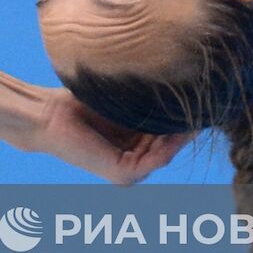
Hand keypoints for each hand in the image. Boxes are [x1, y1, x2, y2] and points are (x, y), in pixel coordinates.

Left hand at [28, 86, 195, 185]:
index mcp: (134, 147)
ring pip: (166, 151)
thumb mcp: (122, 101)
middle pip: (171, 143)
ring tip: (194, 108)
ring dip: (181, 133)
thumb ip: (147, 100)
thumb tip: (179, 77)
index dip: (183, 117)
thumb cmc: (79, 103)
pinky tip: (179, 125)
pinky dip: (170, 144)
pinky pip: (156, 160)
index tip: (199, 95)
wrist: (48, 116)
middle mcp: (134, 163)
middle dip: (186, 124)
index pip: (167, 134)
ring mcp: (129, 173)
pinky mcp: (123, 174)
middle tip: (204, 101)